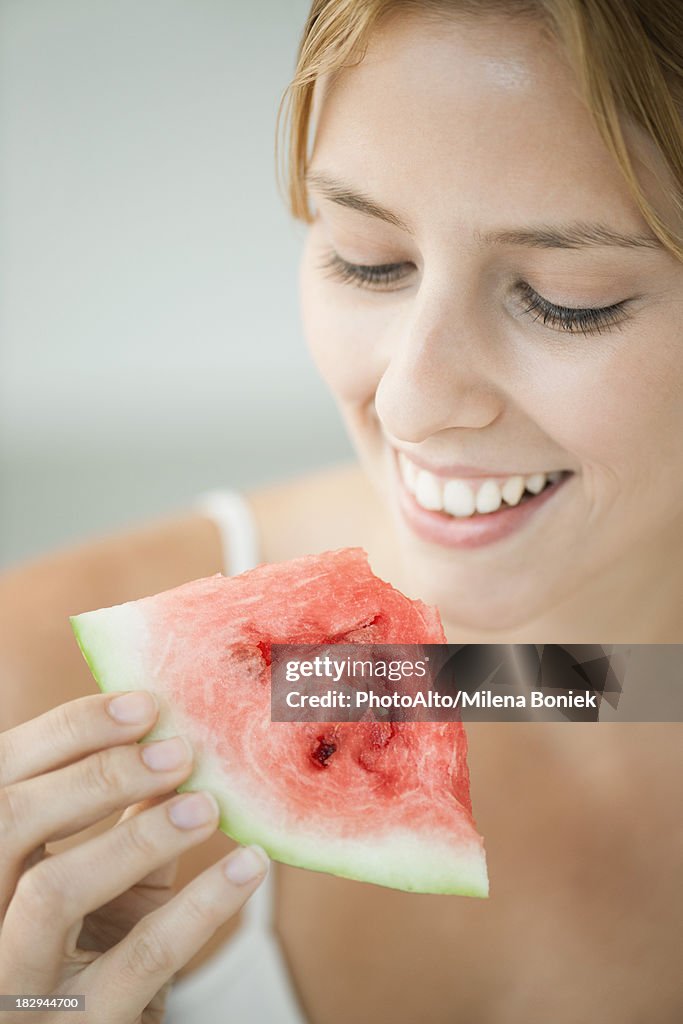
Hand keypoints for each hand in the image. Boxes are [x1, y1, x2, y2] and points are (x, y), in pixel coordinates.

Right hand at [0, 690, 268, 1021]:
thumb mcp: (97, 873)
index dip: (69, 730)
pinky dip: (201, 907)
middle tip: (177, 750)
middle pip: (11, 820)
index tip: (144, 704)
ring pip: (54, 890)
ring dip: (138, 834)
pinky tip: (248, 866)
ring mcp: (18, 979)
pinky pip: (139, 959)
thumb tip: (173, 733)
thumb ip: (121, 812)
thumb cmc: (92, 944)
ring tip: (208, 806)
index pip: (2, 775)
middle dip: (98, 774)